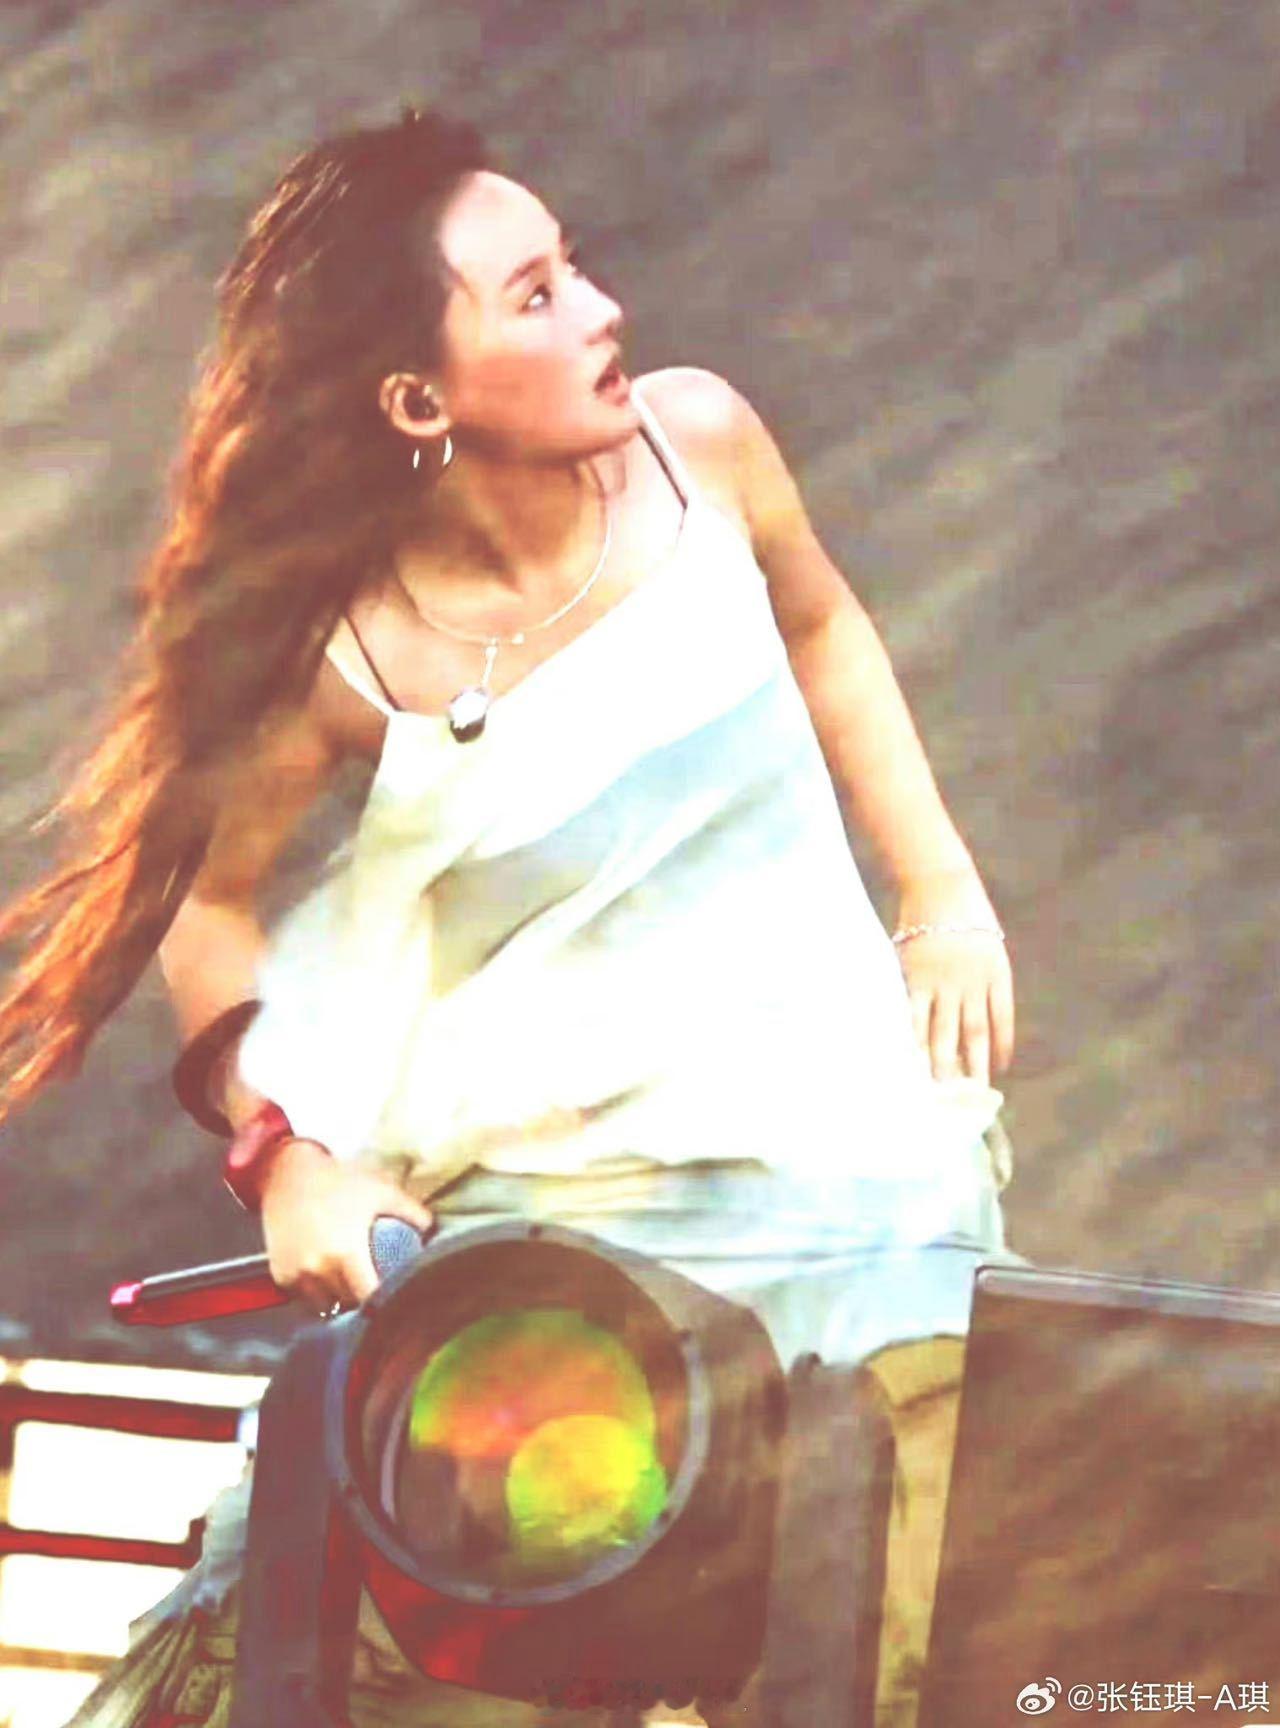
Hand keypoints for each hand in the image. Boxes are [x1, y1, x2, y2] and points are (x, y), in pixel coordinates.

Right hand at [257, 1139, 433, 1315]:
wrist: (288, 1173)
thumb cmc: (339, 1180)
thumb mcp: (382, 1191)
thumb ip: (412, 1212)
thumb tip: (431, 1230)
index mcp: (346, 1254)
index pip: (369, 1298)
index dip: (383, 1303)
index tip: (393, 1299)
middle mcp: (319, 1270)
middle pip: (348, 1303)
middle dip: (362, 1300)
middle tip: (373, 1288)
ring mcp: (296, 1275)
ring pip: (324, 1305)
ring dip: (338, 1299)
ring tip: (350, 1286)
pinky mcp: (280, 1275)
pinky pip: (303, 1296)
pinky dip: (315, 1292)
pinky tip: (326, 1278)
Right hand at [894, 876, 1014, 1084]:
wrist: (940, 884)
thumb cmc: (966, 911)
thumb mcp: (990, 944)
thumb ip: (987, 978)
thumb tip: (981, 1015)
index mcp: (997, 975)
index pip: (1001, 1022)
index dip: (1001, 1050)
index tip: (999, 1072)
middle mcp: (972, 984)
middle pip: (973, 1035)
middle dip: (973, 1068)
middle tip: (970, 1096)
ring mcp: (942, 982)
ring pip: (943, 1033)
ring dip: (943, 1063)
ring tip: (941, 1088)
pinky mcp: (914, 977)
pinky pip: (915, 1017)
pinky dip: (914, 1039)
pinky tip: (912, 1059)